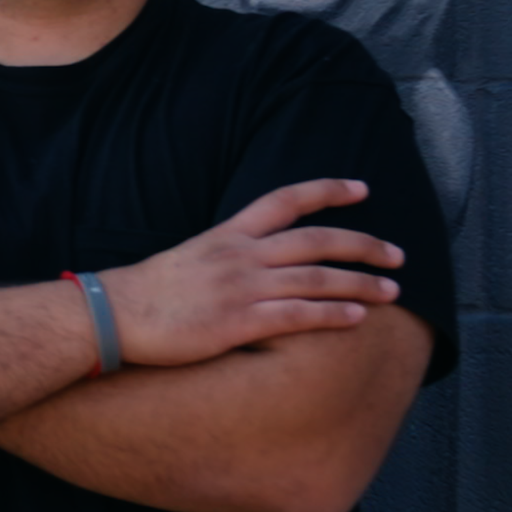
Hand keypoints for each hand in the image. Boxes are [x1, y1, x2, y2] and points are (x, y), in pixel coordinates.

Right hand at [96, 178, 403, 367]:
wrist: (113, 314)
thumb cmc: (147, 292)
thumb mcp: (188, 256)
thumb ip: (225, 254)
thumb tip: (252, 260)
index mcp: (228, 235)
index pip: (285, 200)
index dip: (327, 191)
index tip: (363, 189)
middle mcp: (241, 256)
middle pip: (317, 240)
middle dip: (364, 245)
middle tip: (398, 255)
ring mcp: (242, 289)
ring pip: (317, 278)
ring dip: (361, 283)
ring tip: (392, 291)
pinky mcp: (239, 323)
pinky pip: (298, 316)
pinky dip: (332, 315)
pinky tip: (357, 319)